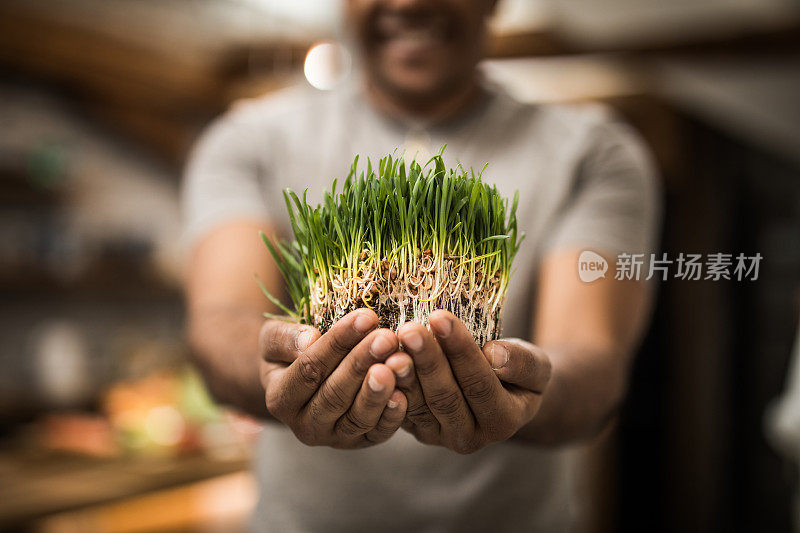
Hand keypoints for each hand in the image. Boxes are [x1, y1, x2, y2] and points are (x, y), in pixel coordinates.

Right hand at [259, 309, 406, 448]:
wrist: (304, 379)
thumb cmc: (290, 352)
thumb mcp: (274, 338)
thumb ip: (283, 338)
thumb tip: (309, 341)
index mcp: (280, 400)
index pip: (309, 369)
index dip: (337, 343)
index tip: (364, 317)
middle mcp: (304, 426)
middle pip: (335, 395)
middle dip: (362, 363)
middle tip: (386, 337)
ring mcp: (334, 437)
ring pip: (358, 417)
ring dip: (379, 390)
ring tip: (397, 361)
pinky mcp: (362, 442)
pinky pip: (378, 433)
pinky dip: (393, 415)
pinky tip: (404, 393)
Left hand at [386, 310, 550, 453]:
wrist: (501, 391)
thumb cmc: (520, 372)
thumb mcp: (536, 365)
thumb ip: (523, 363)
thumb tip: (495, 355)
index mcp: (502, 421)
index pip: (479, 383)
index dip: (460, 351)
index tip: (442, 317)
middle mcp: (469, 437)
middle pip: (444, 397)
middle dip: (426, 360)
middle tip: (409, 328)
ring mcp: (437, 435)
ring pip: (416, 403)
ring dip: (401, 372)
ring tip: (389, 341)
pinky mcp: (413, 426)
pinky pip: (396, 406)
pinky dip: (387, 381)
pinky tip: (377, 355)